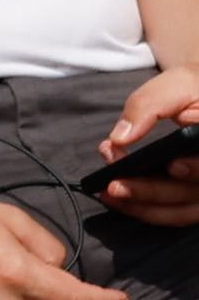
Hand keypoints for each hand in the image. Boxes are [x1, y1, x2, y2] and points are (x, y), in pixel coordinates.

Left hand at [97, 67, 198, 224]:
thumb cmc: (191, 90)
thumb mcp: (173, 86)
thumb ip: (149, 106)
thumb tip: (122, 138)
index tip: (173, 164)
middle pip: (197, 189)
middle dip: (155, 189)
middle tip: (116, 185)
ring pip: (186, 209)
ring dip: (146, 206)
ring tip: (109, 194)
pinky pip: (179, 214)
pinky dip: (149, 211)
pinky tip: (120, 201)